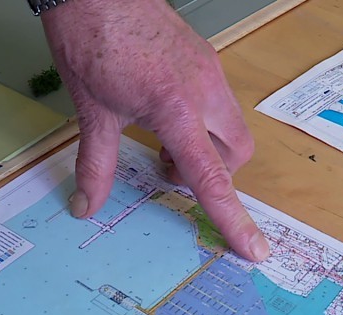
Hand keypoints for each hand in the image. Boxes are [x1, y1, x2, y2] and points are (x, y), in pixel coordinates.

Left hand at [40, 0, 270, 261]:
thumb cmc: (92, 38)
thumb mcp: (91, 112)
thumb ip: (95, 164)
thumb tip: (88, 204)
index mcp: (177, 109)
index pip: (212, 178)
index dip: (234, 219)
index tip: (254, 249)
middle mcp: (203, 90)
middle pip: (235, 154)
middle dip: (213, 173)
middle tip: (168, 169)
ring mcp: (208, 70)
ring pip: (230, 127)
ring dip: (205, 146)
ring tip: (161, 139)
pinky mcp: (203, 58)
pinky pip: (218, 102)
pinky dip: (200, 120)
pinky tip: (163, 112)